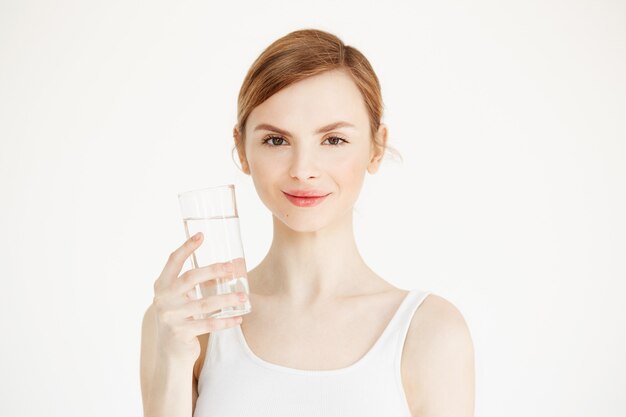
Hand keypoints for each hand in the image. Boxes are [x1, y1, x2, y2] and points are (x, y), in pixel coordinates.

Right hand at [151, 232, 247, 362]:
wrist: (170, 352)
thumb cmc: (181, 317)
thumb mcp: (182, 298)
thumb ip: (196, 283)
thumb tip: (232, 265)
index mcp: (162, 285)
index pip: (173, 261)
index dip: (186, 247)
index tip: (201, 235)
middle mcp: (163, 299)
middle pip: (190, 278)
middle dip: (213, 270)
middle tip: (232, 267)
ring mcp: (170, 317)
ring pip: (204, 304)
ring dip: (227, 299)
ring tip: (244, 296)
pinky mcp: (180, 333)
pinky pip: (208, 325)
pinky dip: (226, 322)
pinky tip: (239, 318)